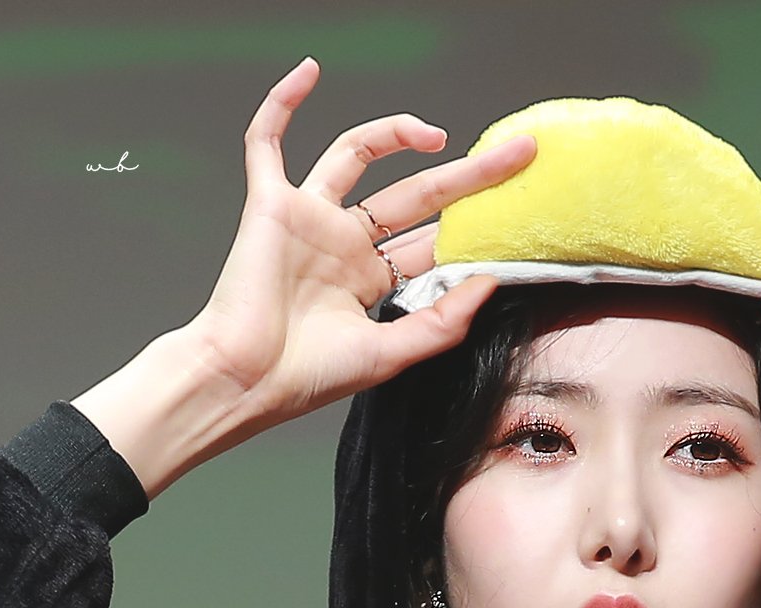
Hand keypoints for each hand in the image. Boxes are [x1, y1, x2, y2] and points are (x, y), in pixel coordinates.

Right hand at [190, 57, 536, 425]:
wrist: (245, 380)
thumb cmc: (306, 377)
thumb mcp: (391, 354)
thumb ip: (443, 320)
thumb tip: (490, 280)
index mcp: (370, 280)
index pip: (431, 241)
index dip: (471, 226)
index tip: (515, 214)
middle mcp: (343, 244)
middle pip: (414, 194)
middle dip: (466, 176)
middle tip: (514, 157)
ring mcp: (309, 219)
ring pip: (355, 154)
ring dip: (395, 134)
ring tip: (438, 134)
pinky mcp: (270, 204)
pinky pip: (267, 142)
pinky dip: (283, 103)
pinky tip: (308, 73)